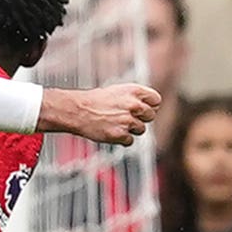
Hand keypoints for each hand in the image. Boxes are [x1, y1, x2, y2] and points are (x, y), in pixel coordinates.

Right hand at [38, 82, 160, 143]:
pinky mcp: (120, 134)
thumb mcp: (116, 91)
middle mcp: (133, 105)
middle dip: (141, 118)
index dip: (150, 105)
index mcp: (134, 91)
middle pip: (151, 116)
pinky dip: (121, 139)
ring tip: (115, 123)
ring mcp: (127, 121)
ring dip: (130, 129)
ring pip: (141, 129)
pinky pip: (129, 141)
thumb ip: (134, 98)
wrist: (75, 110)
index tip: (142, 108)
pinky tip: (110, 131)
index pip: (156, 100)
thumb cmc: (94, 100)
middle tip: (126, 117)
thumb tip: (148, 107)